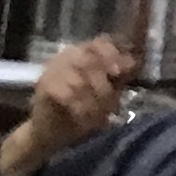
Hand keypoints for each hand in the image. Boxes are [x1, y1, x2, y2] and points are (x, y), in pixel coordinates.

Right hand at [0, 36, 131, 175]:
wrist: (49, 132)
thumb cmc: (79, 109)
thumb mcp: (104, 91)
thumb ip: (116, 77)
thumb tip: (131, 63)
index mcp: (82, 53)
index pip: (99, 43)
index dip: (111, 55)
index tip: (120, 72)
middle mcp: (65, 56)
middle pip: (89, 61)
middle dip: (104, 86)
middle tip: (112, 107)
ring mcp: (52, 70)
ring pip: (79, 81)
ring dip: (93, 103)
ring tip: (100, 118)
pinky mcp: (43, 86)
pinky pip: (67, 95)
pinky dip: (80, 109)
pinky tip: (86, 120)